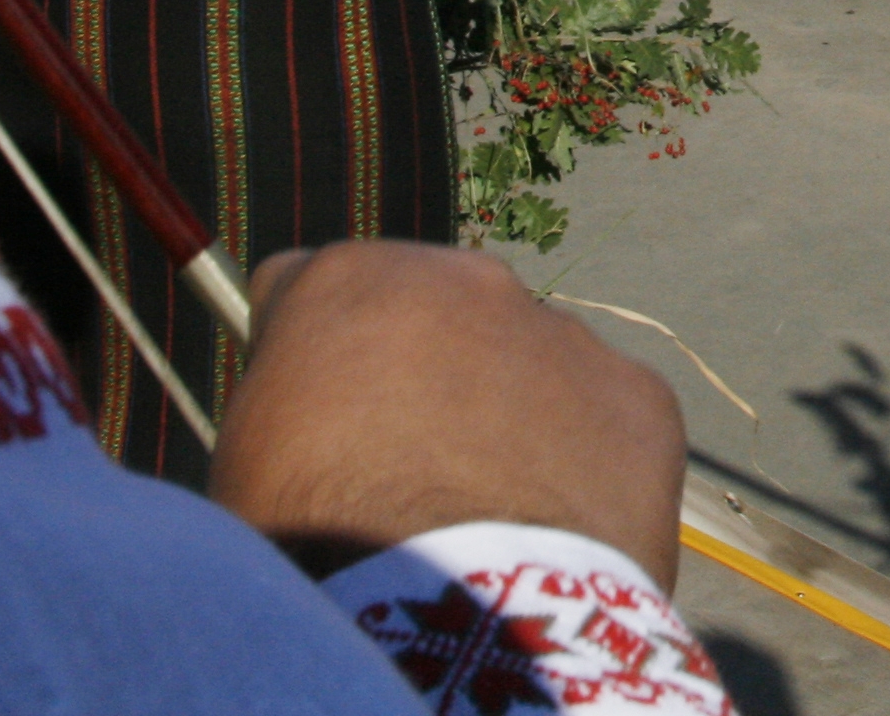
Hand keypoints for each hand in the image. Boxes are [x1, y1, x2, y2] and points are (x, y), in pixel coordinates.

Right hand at [207, 241, 683, 585]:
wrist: (455, 608)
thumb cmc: (322, 541)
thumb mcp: (251, 452)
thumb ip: (287, 387)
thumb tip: (307, 390)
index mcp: (353, 280)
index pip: (320, 288)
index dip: (315, 358)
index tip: (317, 415)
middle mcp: (466, 281)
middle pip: (437, 315)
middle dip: (424, 373)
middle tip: (409, 470)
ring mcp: (564, 334)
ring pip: (529, 365)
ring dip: (509, 417)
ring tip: (486, 514)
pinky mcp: (638, 395)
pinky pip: (605, 420)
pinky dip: (584, 464)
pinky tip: (554, 525)